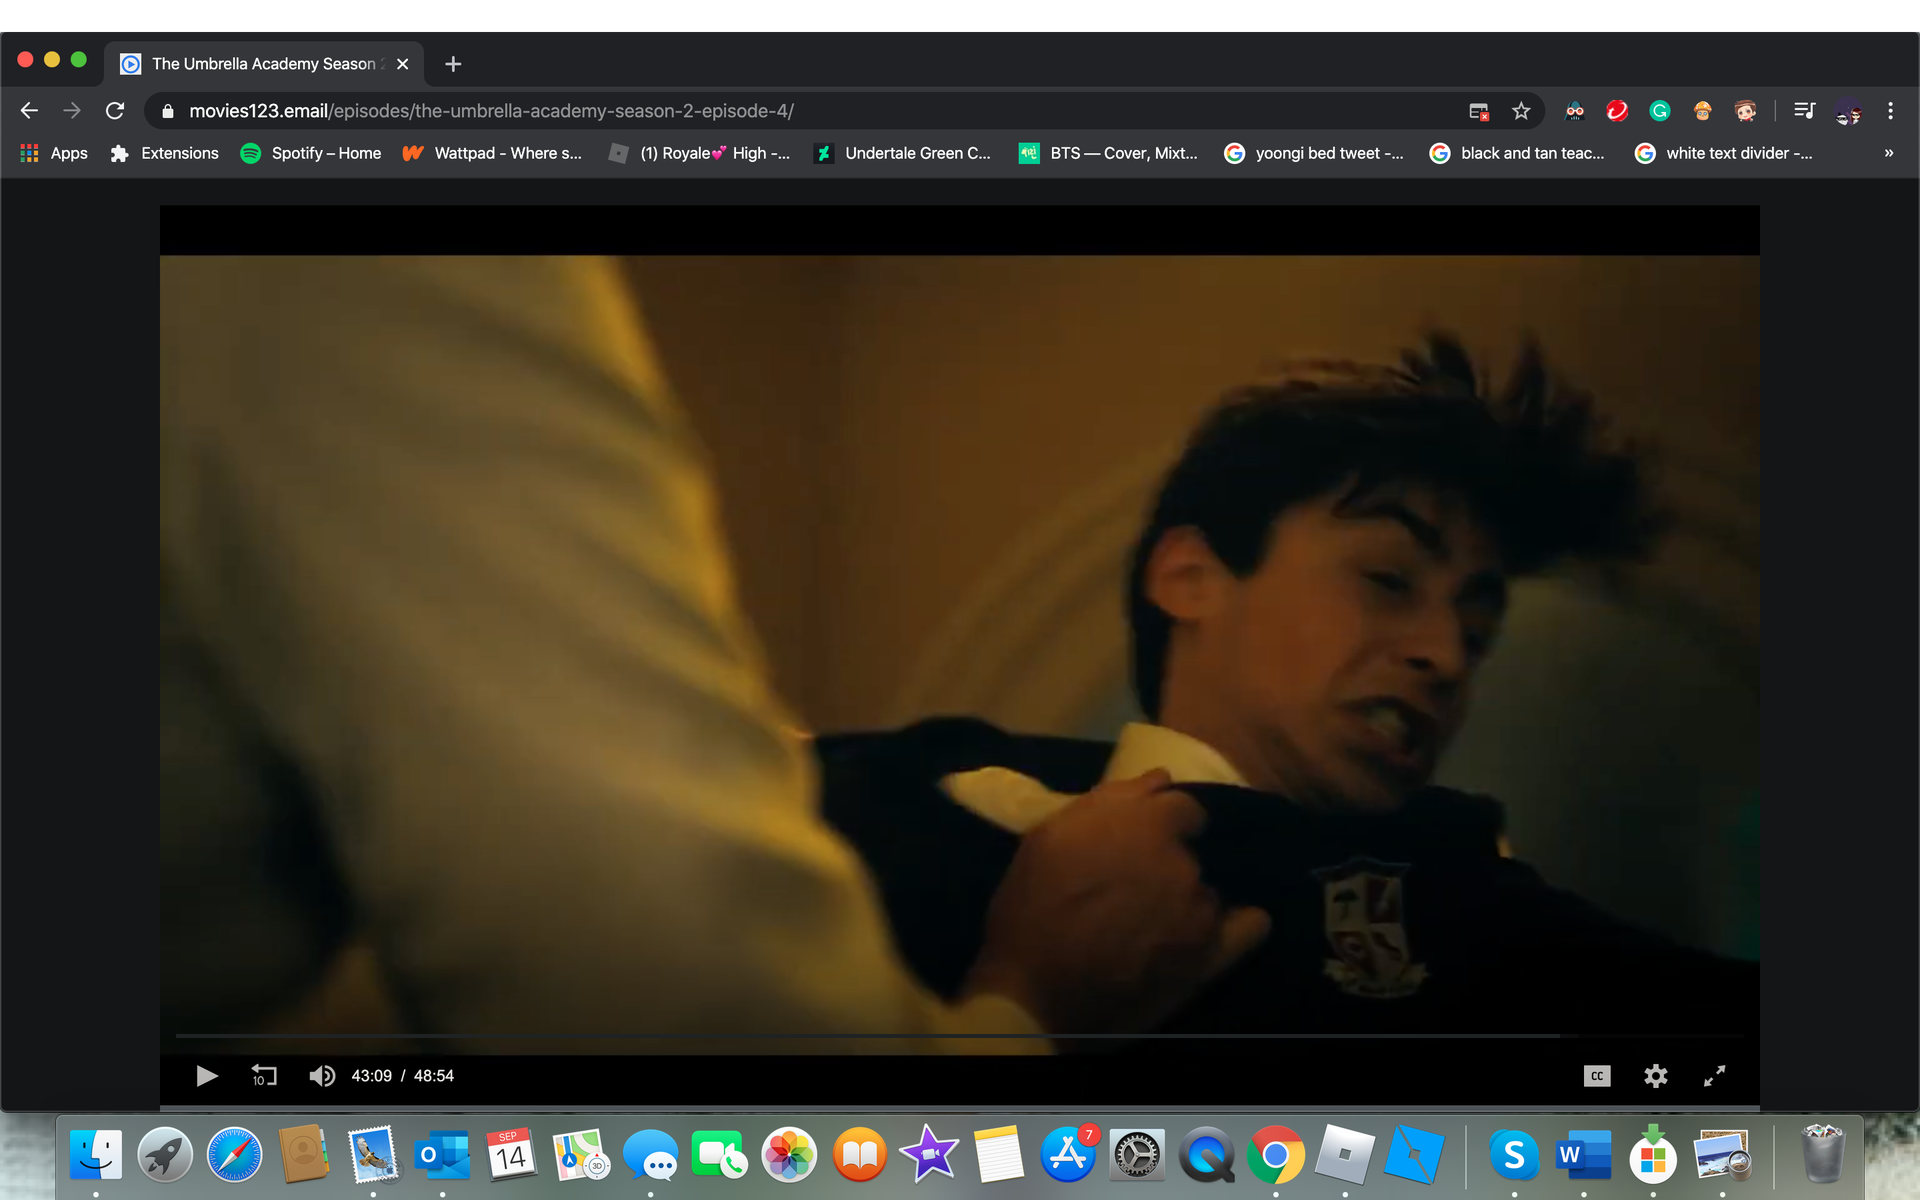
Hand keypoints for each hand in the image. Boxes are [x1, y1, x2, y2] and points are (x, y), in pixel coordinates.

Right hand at [960, 769, 1270, 1036]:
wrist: (1034, 992)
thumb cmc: (1030, 908)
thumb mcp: (1050, 836)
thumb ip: (1109, 800)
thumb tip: (1158, 780)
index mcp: (1148, 823)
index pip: (1181, 806)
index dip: (1158, 823)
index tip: (1134, 843)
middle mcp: (1184, 862)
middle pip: (1191, 852)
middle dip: (1167, 862)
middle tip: (1131, 887)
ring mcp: (1201, 911)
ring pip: (1206, 891)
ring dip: (1186, 898)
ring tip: (1151, 923)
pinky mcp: (1210, 957)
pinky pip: (1250, 927)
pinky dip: (1240, 923)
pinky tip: (1222, 928)